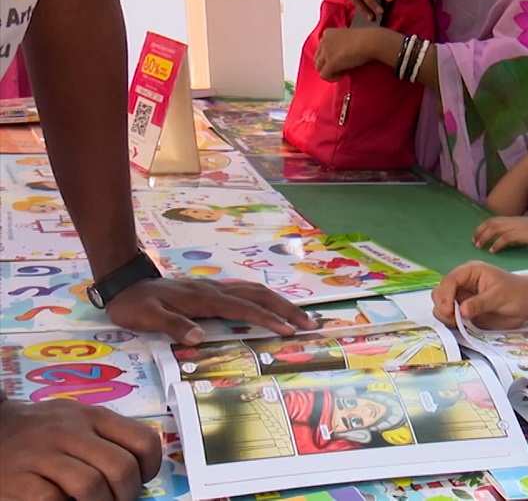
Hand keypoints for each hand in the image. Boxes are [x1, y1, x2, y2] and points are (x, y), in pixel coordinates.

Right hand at [0, 399, 160, 500]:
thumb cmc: (42, 431)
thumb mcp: (78, 421)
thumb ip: (106, 438)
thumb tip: (139, 470)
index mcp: (93, 416)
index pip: (143, 440)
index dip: (150, 468)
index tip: (142, 480)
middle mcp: (70, 431)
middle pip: (120, 467)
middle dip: (127, 493)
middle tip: (119, 500)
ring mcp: (42, 454)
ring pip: (91, 486)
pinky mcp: (18, 479)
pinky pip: (53, 499)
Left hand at [106, 278, 316, 344]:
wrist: (125, 282)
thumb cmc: (135, 304)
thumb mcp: (147, 317)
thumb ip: (173, 325)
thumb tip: (199, 337)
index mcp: (204, 298)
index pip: (244, 308)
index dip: (268, 319)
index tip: (289, 331)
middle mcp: (215, 290)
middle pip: (260, 295)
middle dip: (287, 309)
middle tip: (310, 324)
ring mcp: (215, 288)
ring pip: (256, 291)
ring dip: (281, 303)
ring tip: (301, 317)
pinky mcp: (213, 290)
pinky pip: (247, 292)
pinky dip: (267, 299)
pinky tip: (274, 306)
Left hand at [314, 27, 400, 80]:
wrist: (369, 42)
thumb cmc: (364, 38)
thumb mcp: (348, 37)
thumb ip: (341, 43)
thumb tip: (341, 55)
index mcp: (328, 33)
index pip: (321, 48)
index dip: (328, 56)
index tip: (337, 60)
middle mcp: (323, 42)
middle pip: (318, 58)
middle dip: (326, 65)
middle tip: (338, 69)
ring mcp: (325, 53)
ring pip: (318, 67)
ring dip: (329, 72)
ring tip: (341, 73)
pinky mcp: (330, 64)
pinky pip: (324, 75)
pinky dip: (332, 78)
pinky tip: (342, 76)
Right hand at [431, 261, 527, 328]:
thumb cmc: (517, 293)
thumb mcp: (499, 296)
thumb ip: (479, 303)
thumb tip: (461, 311)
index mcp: (470, 272)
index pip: (449, 280)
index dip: (445, 295)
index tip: (448, 310)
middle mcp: (463, 284)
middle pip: (440, 293)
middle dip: (442, 306)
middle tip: (453, 319)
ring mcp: (462, 298)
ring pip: (441, 306)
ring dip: (445, 316)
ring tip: (458, 323)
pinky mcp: (465, 313)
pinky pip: (450, 318)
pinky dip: (450, 323)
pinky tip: (460, 326)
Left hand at [474, 216, 527, 253]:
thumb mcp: (527, 231)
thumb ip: (516, 233)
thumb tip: (506, 240)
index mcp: (514, 220)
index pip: (493, 220)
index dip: (482, 227)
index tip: (475, 237)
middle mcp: (514, 221)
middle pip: (491, 223)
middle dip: (480, 232)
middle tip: (474, 242)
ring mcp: (518, 227)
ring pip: (495, 228)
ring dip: (485, 237)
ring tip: (479, 246)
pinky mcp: (523, 234)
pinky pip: (506, 237)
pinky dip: (497, 243)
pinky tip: (492, 250)